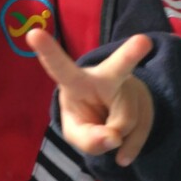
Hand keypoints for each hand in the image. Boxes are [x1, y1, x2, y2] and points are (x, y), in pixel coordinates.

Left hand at [26, 29, 153, 166]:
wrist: (113, 116)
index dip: (48, 52)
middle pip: (119, 66)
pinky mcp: (147, 101)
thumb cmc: (85, 115)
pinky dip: (130, 147)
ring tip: (108, 129)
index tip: (33, 33)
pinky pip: (141, 132)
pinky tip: (122, 146)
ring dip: (116, 137)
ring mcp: (130, 86)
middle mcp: (106, 76)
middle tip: (143, 41)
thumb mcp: (76, 132)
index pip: (60, 67)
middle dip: (130, 54)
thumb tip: (113, 138)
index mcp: (76, 80)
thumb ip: (87, 139)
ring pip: (125, 122)